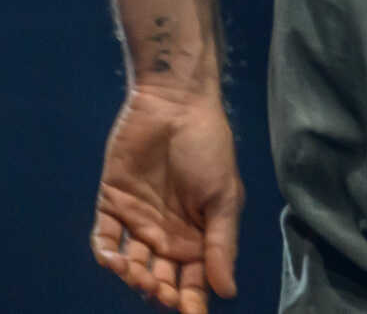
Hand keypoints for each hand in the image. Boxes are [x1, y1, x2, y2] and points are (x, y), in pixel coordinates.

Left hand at [91, 88, 242, 311]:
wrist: (175, 106)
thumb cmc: (208, 148)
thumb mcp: (225, 196)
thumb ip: (222, 244)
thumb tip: (227, 291)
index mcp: (200, 233)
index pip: (196, 277)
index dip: (194, 300)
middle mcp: (168, 232)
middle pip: (162, 276)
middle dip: (164, 292)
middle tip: (166, 296)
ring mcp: (138, 220)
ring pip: (132, 264)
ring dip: (136, 278)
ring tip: (142, 279)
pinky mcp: (112, 205)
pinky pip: (104, 240)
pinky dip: (107, 255)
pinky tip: (117, 262)